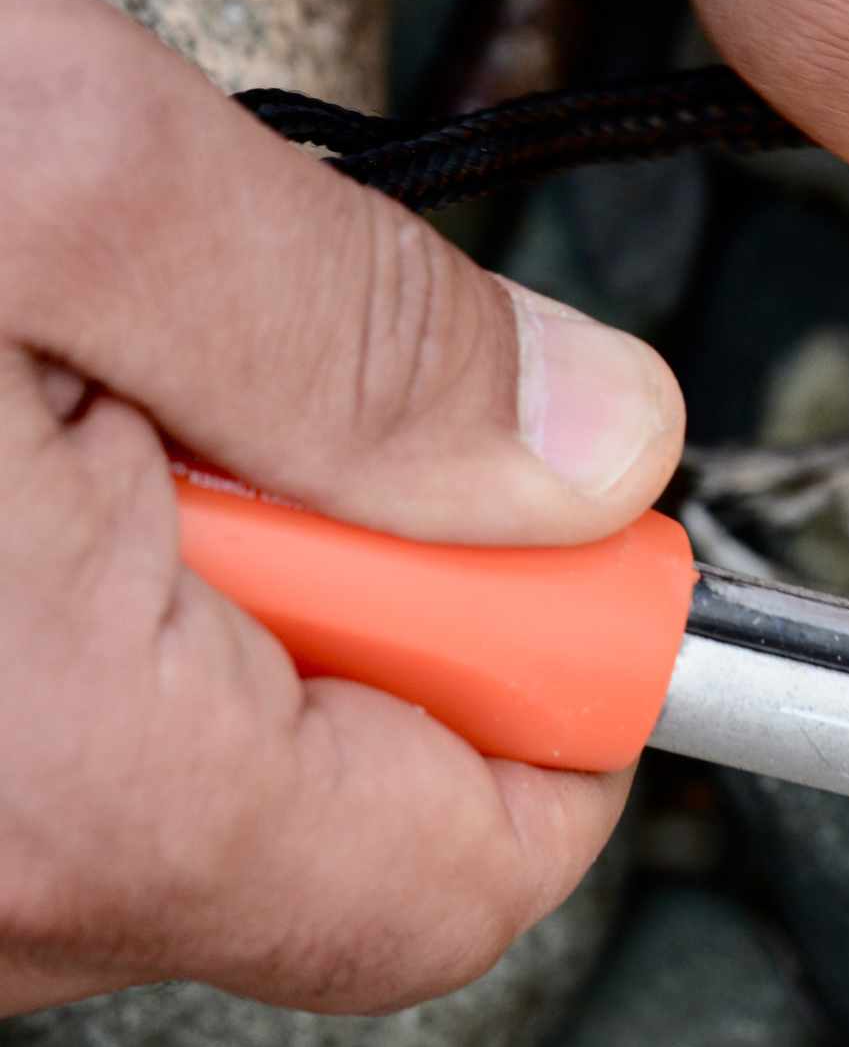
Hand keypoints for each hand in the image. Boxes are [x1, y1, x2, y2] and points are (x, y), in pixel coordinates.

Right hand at [0, 0, 683, 1015]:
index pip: (476, 868)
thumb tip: (596, 451)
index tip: (560, 537)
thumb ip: (359, 341)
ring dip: (199, 587)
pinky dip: (64, 611)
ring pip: (176, 775)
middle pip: (333, 818)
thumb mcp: (48, 178)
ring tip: (70, 403)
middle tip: (238, 400)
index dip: (576, 689)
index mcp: (80, 782)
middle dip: (366, 600)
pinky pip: (39, 753)